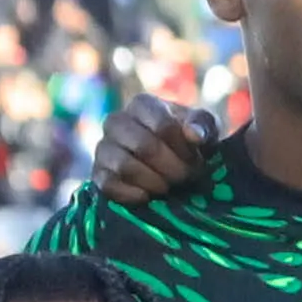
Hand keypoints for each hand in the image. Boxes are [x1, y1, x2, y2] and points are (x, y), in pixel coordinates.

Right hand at [90, 88, 218, 204]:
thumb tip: (193, 135)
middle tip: (185, 178)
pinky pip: (109, 185)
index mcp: (142, 104)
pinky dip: (132, 195)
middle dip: (172, 168)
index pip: (163, 125)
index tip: (196, 160)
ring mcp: (103, 148)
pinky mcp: (97, 174)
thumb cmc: (188, 140)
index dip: (183, 149)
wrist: (169, 163)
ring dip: (154, 182)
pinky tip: (149, 197)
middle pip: (144, 146)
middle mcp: (116, 121)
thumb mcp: (203, 127)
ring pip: (125, 166)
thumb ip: (202, 125)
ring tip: (168, 186)